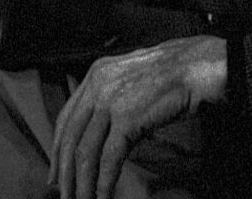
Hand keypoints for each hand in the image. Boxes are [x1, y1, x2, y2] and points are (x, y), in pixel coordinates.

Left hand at [48, 34, 227, 198]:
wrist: (195, 66)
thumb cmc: (170, 73)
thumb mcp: (130, 77)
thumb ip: (111, 95)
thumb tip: (98, 130)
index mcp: (97, 73)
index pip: (66, 116)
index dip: (57, 148)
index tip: (56, 171)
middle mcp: (98, 84)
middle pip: (69, 136)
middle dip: (64, 172)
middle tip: (63, 194)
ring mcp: (111, 100)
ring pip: (85, 152)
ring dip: (82, 184)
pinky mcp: (127, 118)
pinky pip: (109, 159)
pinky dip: (103, 183)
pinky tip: (103, 196)